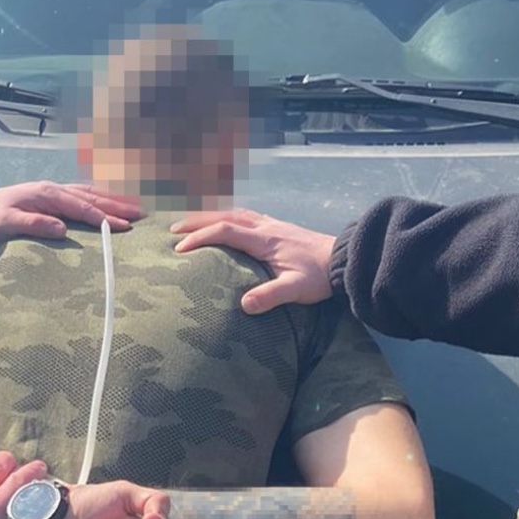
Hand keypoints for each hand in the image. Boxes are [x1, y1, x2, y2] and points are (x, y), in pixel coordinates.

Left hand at [0, 182, 143, 242]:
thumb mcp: (8, 223)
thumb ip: (35, 224)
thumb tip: (63, 229)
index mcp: (47, 194)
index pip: (82, 207)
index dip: (103, 218)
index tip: (122, 227)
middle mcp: (55, 189)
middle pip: (92, 197)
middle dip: (117, 206)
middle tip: (141, 214)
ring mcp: (56, 190)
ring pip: (91, 193)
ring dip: (113, 200)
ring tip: (135, 206)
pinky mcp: (54, 196)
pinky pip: (83, 195)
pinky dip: (100, 198)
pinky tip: (110, 202)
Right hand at [170, 210, 335, 314]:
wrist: (344, 259)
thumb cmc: (319, 276)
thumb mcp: (295, 289)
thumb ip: (270, 296)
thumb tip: (244, 306)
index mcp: (263, 240)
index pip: (224, 232)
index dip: (200, 238)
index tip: (179, 249)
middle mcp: (264, 227)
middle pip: (223, 216)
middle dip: (196, 222)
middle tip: (173, 230)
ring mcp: (271, 224)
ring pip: (234, 213)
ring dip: (210, 216)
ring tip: (192, 223)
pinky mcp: (278, 227)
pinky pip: (245, 216)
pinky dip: (228, 216)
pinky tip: (226, 222)